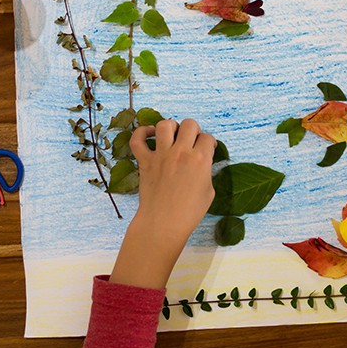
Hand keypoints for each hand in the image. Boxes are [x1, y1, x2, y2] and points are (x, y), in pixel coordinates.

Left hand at [110, 118, 215, 289]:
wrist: (164, 223)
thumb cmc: (189, 212)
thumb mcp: (209, 191)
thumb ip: (206, 171)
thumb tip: (202, 163)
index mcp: (200, 160)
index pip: (207, 138)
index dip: (209, 143)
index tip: (207, 149)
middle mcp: (181, 152)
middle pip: (189, 124)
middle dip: (194, 130)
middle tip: (192, 140)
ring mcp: (161, 155)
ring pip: (165, 125)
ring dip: (171, 126)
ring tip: (173, 135)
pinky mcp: (145, 161)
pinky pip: (137, 139)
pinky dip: (141, 132)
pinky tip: (149, 134)